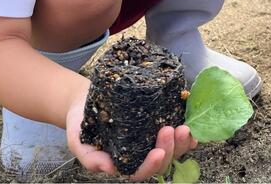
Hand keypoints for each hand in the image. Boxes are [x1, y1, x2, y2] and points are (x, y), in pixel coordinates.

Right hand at [66, 88, 196, 180]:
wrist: (83, 99)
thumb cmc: (81, 124)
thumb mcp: (79, 142)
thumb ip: (90, 159)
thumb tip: (108, 169)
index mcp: (125, 163)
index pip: (142, 172)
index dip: (152, 165)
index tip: (158, 153)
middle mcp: (142, 153)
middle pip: (163, 159)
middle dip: (171, 148)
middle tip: (172, 130)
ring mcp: (152, 137)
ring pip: (174, 146)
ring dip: (183, 140)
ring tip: (185, 127)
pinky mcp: (159, 119)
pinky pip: (176, 126)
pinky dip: (187, 124)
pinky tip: (191, 119)